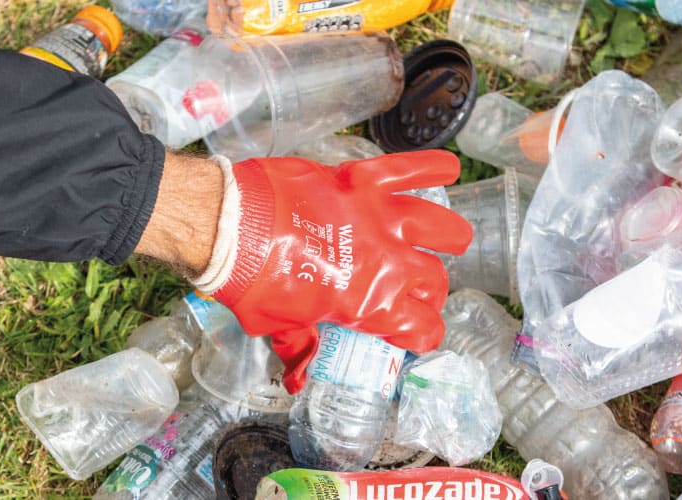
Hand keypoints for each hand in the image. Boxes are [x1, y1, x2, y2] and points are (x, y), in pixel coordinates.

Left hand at [195, 150, 472, 393]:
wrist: (230, 228)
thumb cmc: (251, 282)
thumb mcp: (276, 326)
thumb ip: (299, 348)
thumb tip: (298, 379)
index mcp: (370, 304)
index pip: (421, 327)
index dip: (423, 335)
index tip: (416, 333)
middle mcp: (387, 262)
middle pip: (434, 280)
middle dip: (433, 291)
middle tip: (420, 291)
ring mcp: (378, 218)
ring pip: (440, 226)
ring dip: (450, 236)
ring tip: (450, 240)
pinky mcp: (362, 182)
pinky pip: (409, 169)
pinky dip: (433, 166)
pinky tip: (450, 168)